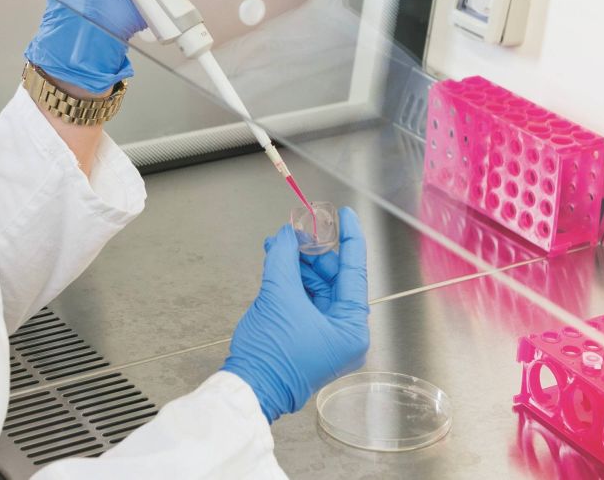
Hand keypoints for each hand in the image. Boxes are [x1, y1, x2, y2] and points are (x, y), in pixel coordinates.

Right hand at [221, 207, 369, 422]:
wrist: (248, 388)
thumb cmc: (271, 354)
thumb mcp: (279, 295)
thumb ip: (285, 257)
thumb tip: (288, 234)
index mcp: (351, 328)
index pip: (354, 272)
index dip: (349, 238)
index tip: (343, 215)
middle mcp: (345, 333)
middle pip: (333, 278)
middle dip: (311, 253)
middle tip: (292, 232)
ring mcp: (327, 336)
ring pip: (317, 287)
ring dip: (297, 265)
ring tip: (276, 247)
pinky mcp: (309, 337)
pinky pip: (306, 300)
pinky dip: (292, 281)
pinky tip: (277, 264)